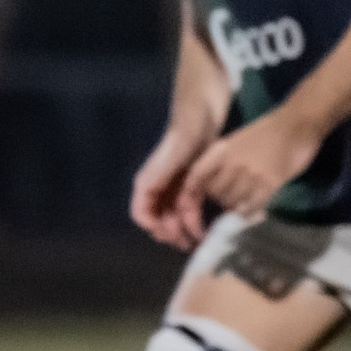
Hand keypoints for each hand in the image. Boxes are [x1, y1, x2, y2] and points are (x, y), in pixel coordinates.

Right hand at [130, 124, 213, 248]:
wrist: (207, 103)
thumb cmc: (189, 125)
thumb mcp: (175, 151)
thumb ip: (159, 174)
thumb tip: (145, 203)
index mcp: (150, 179)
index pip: (142, 213)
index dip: (154, 228)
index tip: (172, 236)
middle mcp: (161, 184)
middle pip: (160, 218)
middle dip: (172, 234)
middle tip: (191, 246)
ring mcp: (178, 182)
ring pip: (176, 215)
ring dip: (185, 230)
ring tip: (200, 242)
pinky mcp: (195, 179)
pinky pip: (191, 205)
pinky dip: (196, 218)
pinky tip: (208, 227)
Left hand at [175, 107, 322, 241]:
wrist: (297, 122)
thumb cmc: (268, 131)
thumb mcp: (238, 141)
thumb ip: (225, 160)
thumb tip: (215, 185)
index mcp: (221, 150)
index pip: (196, 176)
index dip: (190, 194)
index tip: (192, 205)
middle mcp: (232, 162)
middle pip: (215, 193)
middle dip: (221, 201)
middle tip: (233, 201)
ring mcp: (251, 173)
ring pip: (232, 202)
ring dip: (237, 207)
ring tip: (246, 204)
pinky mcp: (270, 182)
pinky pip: (253, 205)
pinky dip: (252, 211)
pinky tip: (257, 209)